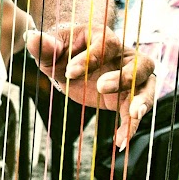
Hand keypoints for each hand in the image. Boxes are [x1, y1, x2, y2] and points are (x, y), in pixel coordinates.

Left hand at [25, 21, 155, 150]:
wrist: (73, 63)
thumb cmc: (63, 52)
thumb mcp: (51, 50)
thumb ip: (44, 46)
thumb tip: (31, 37)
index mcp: (105, 38)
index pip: (105, 45)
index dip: (89, 58)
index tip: (68, 72)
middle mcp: (125, 56)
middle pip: (138, 64)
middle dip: (123, 76)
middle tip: (100, 87)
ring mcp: (131, 78)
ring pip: (147, 86)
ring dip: (143, 100)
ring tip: (134, 115)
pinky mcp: (129, 98)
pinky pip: (135, 114)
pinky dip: (130, 127)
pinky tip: (120, 143)